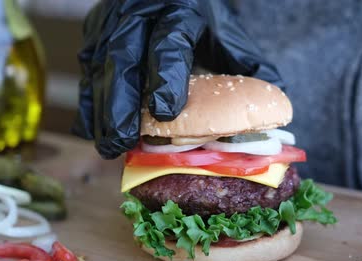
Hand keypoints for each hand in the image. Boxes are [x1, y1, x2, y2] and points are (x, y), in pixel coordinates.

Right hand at [72, 0, 283, 158]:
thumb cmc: (204, 23)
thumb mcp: (231, 37)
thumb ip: (251, 68)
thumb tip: (275, 112)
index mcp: (180, 10)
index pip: (169, 42)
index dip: (164, 76)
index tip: (164, 112)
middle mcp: (139, 14)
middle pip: (123, 58)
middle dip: (120, 104)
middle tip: (123, 142)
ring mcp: (111, 23)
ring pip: (98, 68)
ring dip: (101, 111)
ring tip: (109, 146)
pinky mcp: (94, 36)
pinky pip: (86, 73)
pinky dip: (89, 103)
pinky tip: (93, 129)